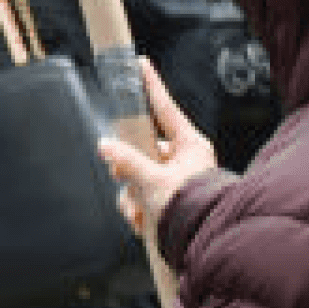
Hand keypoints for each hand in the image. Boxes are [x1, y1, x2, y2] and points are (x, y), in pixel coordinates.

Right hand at [98, 57, 220, 239]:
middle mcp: (185, 159)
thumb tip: (106, 146)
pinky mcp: (170, 198)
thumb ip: (126, 161)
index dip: (151, 85)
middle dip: (128, 169)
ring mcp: (177, 179)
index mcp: (190, 145)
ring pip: (139, 175)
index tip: (141, 63)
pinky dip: (138, 209)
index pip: (164, 107)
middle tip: (122, 177)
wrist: (202, 244)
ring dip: (132, 196)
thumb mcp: (151, 181)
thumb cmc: (188, 208)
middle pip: (142, 149)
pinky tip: (142, 222)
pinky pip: (143, 194)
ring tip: (139, 212)